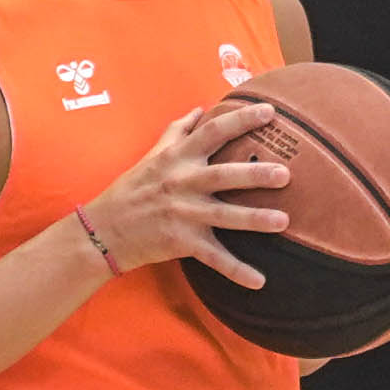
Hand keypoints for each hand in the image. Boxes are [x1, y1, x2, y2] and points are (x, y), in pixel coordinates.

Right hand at [80, 100, 294, 288]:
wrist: (104, 230)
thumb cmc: (131, 189)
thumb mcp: (152, 155)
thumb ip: (178, 131)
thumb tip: (201, 109)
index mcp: (178, 158)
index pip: (212, 132)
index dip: (241, 120)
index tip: (269, 111)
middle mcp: (182, 183)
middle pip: (223, 175)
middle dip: (255, 174)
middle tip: (285, 173)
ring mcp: (183, 214)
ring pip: (224, 216)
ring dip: (254, 220)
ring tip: (284, 221)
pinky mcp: (181, 242)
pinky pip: (213, 258)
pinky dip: (236, 271)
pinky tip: (260, 281)